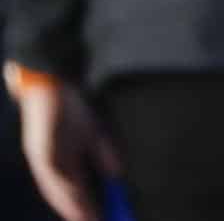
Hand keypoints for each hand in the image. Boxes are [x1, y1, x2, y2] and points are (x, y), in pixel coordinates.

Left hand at [18, 80, 119, 220]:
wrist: (52, 83)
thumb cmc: (72, 105)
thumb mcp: (94, 131)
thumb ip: (104, 153)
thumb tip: (117, 173)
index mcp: (63, 159)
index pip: (77, 187)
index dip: (88, 203)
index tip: (101, 217)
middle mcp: (51, 164)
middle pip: (66, 194)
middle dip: (81, 210)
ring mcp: (44, 159)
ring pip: (57, 190)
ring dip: (72, 206)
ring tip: (87, 218)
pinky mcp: (39, 152)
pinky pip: (52, 177)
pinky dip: (65, 190)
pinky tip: (76, 198)